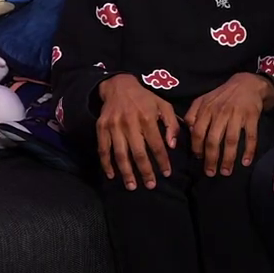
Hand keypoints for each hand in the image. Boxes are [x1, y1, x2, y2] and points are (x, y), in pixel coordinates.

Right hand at [96, 74, 178, 190]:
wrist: (119, 86)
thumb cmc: (144, 99)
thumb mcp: (163, 105)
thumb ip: (171, 124)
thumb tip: (172, 145)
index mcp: (147, 118)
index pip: (156, 145)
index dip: (162, 161)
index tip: (166, 174)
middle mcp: (129, 123)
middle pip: (138, 153)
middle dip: (145, 171)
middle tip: (151, 185)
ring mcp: (114, 126)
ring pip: (120, 154)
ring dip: (126, 172)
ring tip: (132, 186)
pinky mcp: (101, 128)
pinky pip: (103, 149)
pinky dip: (106, 164)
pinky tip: (111, 175)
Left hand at [185, 73, 273, 176]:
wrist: (247, 83)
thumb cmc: (222, 96)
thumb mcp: (203, 100)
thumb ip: (192, 114)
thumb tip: (189, 133)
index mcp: (206, 109)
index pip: (198, 132)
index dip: (197, 148)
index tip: (199, 159)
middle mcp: (220, 113)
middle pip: (213, 140)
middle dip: (211, 159)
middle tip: (211, 173)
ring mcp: (237, 115)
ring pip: (231, 141)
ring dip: (228, 159)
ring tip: (226, 172)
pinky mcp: (252, 117)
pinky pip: (251, 136)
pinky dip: (249, 150)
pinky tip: (246, 162)